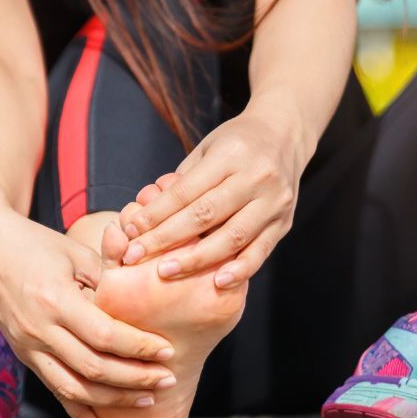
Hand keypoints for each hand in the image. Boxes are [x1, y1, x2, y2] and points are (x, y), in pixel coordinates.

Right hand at [0, 209, 176, 417]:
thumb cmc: (38, 244)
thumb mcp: (76, 254)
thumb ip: (108, 280)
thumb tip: (144, 301)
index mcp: (56, 300)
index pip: (105, 335)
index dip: (139, 347)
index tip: (167, 350)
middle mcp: (39, 330)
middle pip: (93, 367)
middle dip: (135, 378)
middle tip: (168, 379)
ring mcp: (28, 347)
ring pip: (74, 387)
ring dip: (113, 399)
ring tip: (147, 399)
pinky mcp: (24, 355)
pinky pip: (54, 390)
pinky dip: (77, 414)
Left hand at [119, 106, 304, 287]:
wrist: (285, 136)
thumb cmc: (237, 143)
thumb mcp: (207, 148)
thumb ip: (183, 181)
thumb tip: (147, 216)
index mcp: (232, 154)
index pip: (187, 191)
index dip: (156, 213)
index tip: (131, 232)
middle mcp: (256, 177)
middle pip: (205, 215)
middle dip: (166, 239)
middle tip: (136, 256)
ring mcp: (274, 202)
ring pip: (232, 237)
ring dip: (196, 259)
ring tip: (166, 272)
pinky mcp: (284, 222)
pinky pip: (261, 251)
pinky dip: (240, 269)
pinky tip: (218, 281)